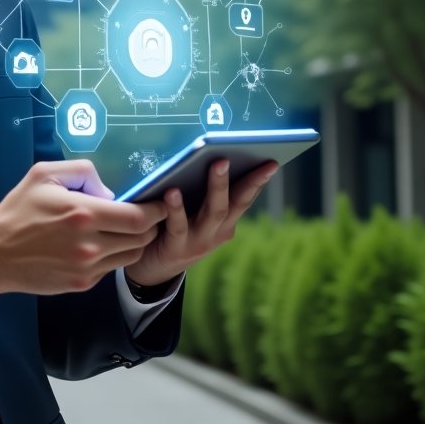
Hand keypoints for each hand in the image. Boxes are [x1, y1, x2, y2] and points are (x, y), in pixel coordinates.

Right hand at [0, 160, 167, 296]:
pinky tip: (101, 244)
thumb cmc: (19, 209)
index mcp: (82, 213)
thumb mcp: (44, 174)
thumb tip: (109, 191)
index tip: (161, 203)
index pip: (137, 217)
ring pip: (130, 255)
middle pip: (141, 238)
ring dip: (135, 242)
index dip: (156, 210)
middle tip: (147, 214)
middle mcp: (89, 244)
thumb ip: (82, 172)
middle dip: (150, 225)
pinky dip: (114, 255)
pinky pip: (111, 268)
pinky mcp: (82, 283)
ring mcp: (86, 268)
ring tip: (125, 229)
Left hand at [123, 158, 277, 287]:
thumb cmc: (170, 229)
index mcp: (225, 222)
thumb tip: (200, 154)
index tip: (272, 162)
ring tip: (217, 163)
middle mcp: (217, 232)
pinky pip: (179, 226)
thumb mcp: (192, 212)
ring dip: (217, 187)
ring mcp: (200, 241)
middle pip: (236, 203)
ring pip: (214, 212)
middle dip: (247, 180)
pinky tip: (172, 192)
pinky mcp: (177, 249)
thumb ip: (198, 192)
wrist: (152, 269)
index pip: (245, 197)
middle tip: (251, 156)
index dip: (259, 180)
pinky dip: (177, 209)